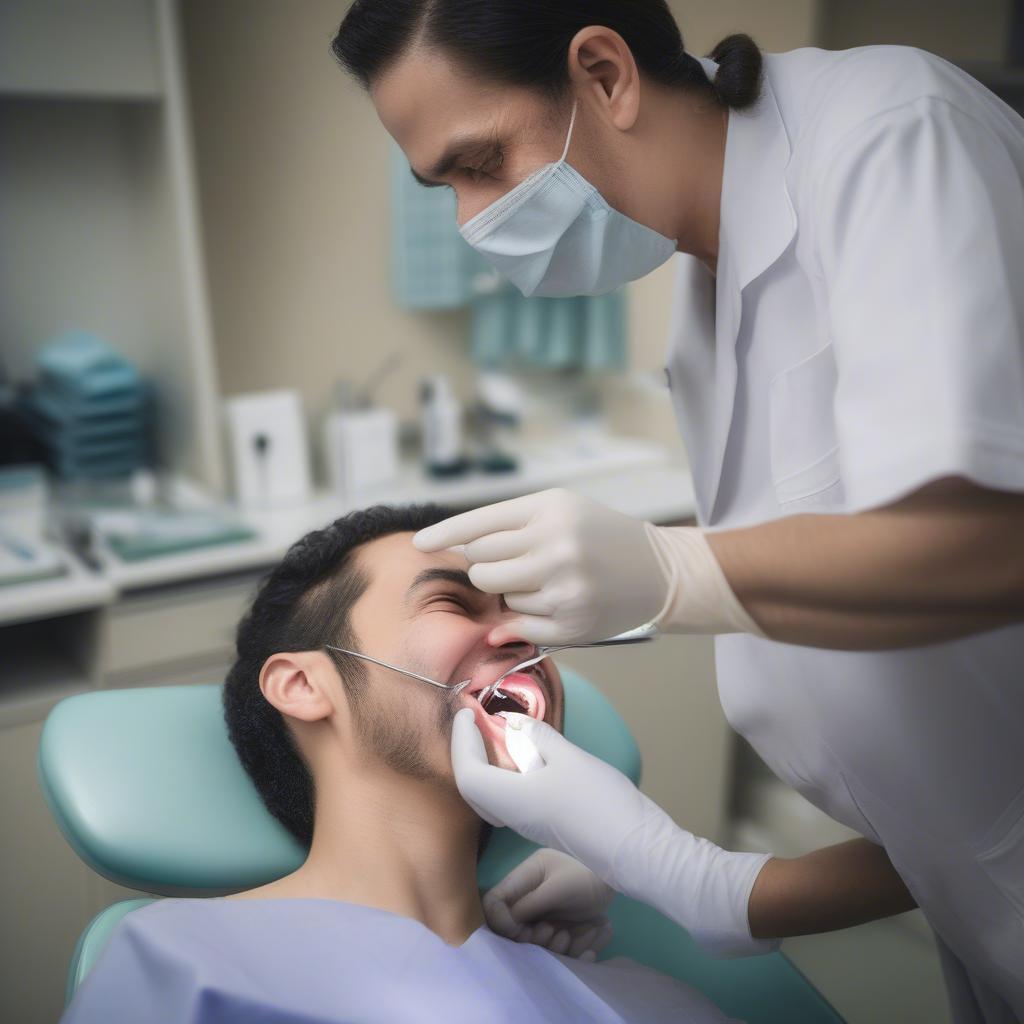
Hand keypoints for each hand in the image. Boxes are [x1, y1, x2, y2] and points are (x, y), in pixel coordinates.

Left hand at [413, 488, 666, 644]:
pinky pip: (518, 625)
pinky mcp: (571, 623)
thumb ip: (511, 523)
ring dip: (513, 591)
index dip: (444, 534)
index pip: (480, 523)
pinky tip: (557, 603)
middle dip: (488, 566)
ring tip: (550, 580)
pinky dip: (527, 617)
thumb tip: (458, 549)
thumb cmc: (602, 534)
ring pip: (500, 596)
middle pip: (481, 564)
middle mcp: (555, 545)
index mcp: (549, 508)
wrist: (660, 571)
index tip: (420, 542)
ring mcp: (563, 587)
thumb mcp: (562, 508)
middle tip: (517, 563)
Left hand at [452, 709, 776, 956]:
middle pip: (472, 786)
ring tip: (497, 734)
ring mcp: (527, 824)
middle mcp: (511, 816)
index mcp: (509, 800)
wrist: (636, 849)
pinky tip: (526, 757)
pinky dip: (506, 774)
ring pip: (490, 793)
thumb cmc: (601, 802)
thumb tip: (513, 723)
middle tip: (475, 722)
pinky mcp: (543, 825)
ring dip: (487, 762)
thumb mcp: (569, 758)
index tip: (466, 712)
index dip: (461, 741)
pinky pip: (509, 798)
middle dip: (468, 752)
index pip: (467, 771)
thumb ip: (538, 737)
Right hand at [484, 849, 613, 961]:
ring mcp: (546, 914)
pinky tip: (588, 950)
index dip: (500, 920)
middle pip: (513, 927)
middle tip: (551, 932)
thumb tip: (506, 923)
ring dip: (553, 946)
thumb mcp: (556, 887)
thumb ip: (529, 904)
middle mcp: (530, 898)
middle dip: (530, 938)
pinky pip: (560, 948)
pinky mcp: (562, 928)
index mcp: (523, 879)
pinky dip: (574, 951)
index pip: (494, 901)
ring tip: (568, 936)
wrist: (616, 876)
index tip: (519, 930)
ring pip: (537, 942)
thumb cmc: (585, 874)